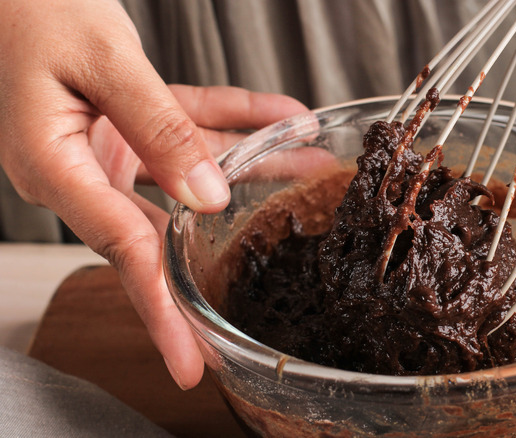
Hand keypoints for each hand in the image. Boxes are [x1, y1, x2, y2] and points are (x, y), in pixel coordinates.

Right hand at [0, 0, 306, 388]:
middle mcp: (80, 168)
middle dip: (217, 260)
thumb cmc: (32, 8)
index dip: (164, 312)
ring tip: (311, 171)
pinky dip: (236, 123)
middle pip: (160, 234)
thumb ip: (159, 129)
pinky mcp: (126, 121)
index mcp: (56, 168)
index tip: (192, 362)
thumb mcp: (104, 63)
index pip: (124, 254)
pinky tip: (283, 120)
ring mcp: (106, 146)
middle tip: (261, 301)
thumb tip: (209, 195)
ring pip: (191, 174)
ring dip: (254, 169)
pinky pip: (189, 128)